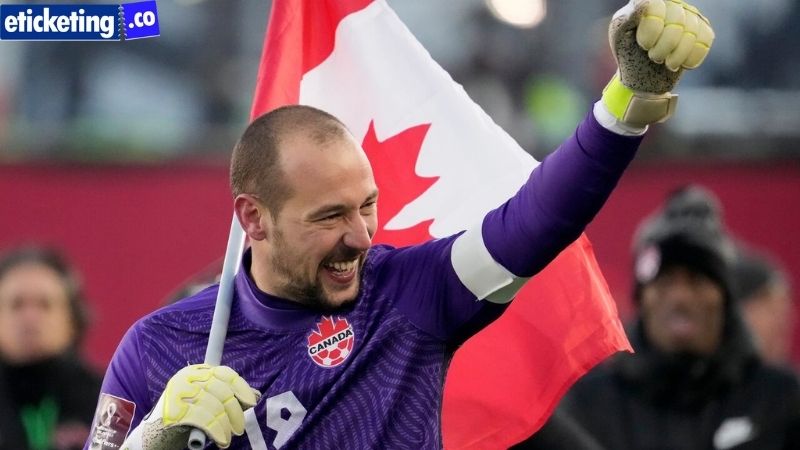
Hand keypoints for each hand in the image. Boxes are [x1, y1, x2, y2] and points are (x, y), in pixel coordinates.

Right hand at [122, 364, 259, 449]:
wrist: (151, 438)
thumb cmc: (184, 420)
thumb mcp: (206, 403)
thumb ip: (228, 397)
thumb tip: (256, 395)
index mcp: (194, 372)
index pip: (224, 373)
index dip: (241, 387)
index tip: (251, 401)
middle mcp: (185, 378)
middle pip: (221, 391)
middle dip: (235, 411)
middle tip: (239, 427)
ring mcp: (178, 393)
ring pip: (214, 406)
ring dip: (226, 425)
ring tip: (228, 437)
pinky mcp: (173, 410)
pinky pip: (204, 419)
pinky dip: (216, 430)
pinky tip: (222, 439)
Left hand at [602, 0, 713, 126]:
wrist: (643, 74)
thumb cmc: (628, 51)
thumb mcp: (620, 35)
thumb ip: (629, 18)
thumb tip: (646, 2)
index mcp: (651, 1)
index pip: (657, 9)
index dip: (651, 32)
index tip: (643, 45)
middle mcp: (673, 4)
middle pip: (676, 25)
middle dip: (661, 49)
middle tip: (652, 57)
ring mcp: (690, 16)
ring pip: (691, 35)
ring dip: (675, 57)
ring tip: (665, 61)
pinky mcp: (703, 31)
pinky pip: (704, 43)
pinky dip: (689, 60)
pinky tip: (678, 62)